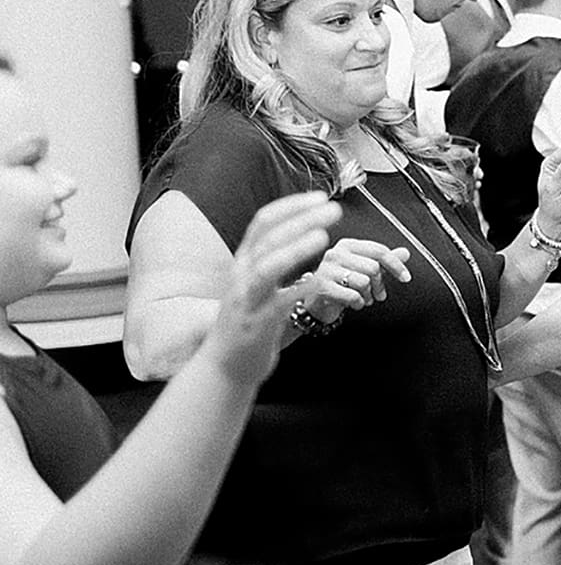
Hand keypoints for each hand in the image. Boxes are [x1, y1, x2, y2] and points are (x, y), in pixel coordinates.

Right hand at [202, 193, 340, 383]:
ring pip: (268, 266)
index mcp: (243, 263)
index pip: (264, 223)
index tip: (319, 197)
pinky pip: (279, 302)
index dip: (291, 206)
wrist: (224, 367)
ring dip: (296, 248)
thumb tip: (298, 236)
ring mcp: (247, 299)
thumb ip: (272, 262)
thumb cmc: (247, 325)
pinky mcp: (257, 324)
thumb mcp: (256, 287)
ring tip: (323, 235)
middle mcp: (241, 276)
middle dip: (300, 219)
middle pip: (268, 238)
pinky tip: (320, 279)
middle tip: (332, 209)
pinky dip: (299, 288)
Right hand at [301, 236, 411, 324]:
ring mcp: (327, 270)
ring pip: (364, 282)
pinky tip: (353, 303)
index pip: (378, 250)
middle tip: (378, 294)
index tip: (405, 277)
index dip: (396, 265)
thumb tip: (405, 253)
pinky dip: (358, 303)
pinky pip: (353, 296)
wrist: (315, 302)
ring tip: (363, 298)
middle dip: (380, 284)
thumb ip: (383, 261)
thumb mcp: (364, 269)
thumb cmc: (340, 283)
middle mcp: (336, 254)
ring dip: (368, 295)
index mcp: (348, 245)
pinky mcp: (322, 287)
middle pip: (373, 268)